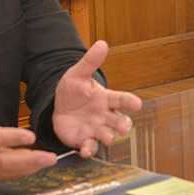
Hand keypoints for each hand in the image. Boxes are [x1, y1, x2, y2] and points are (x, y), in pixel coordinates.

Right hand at [0, 73, 58, 185]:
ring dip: (30, 168)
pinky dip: (21, 174)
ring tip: (48, 162)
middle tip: (49, 157)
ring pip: (9, 172)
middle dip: (30, 160)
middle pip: (7, 161)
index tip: (30, 136)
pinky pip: (6, 178)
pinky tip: (36, 169)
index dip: (13, 138)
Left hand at [52, 40, 142, 157]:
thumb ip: (90, 62)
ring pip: (107, 135)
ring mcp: (95, 129)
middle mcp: (104, 116)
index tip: (137, 104)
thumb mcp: (77, 74)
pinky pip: (90, 147)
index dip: (130, 102)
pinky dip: (90, 150)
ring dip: (108, 137)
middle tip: (122, 128)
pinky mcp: (84, 140)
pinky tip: (86, 150)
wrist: (56, 107)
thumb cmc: (72, 91)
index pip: (121, 99)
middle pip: (119, 121)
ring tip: (107, 137)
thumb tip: (102, 43)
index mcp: (105, 99)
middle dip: (123, 125)